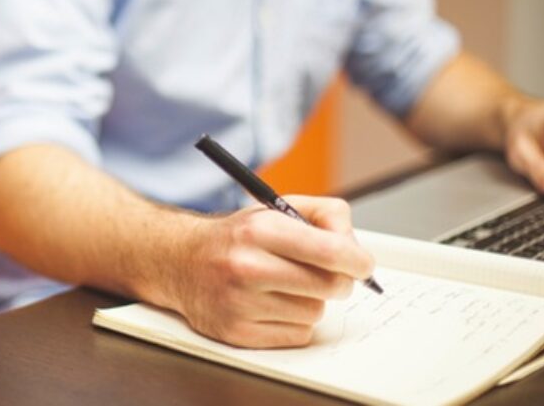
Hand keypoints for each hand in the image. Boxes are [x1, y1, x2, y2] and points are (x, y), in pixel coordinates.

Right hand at [169, 196, 374, 347]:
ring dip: (310, 300)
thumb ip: (324, 215)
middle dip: (338, 280)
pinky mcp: (237, 332)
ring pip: (315, 312)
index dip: (357, 260)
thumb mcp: (276, 209)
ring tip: (285, 286)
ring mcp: (240, 303)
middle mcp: (247, 266)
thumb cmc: (237, 237)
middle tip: (327, 273)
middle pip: (330, 286)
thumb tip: (356, 247)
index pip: (330, 251)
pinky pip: (297, 334)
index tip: (362, 264)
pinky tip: (272, 304)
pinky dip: (294, 322)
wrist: (181, 261)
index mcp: (259, 230)